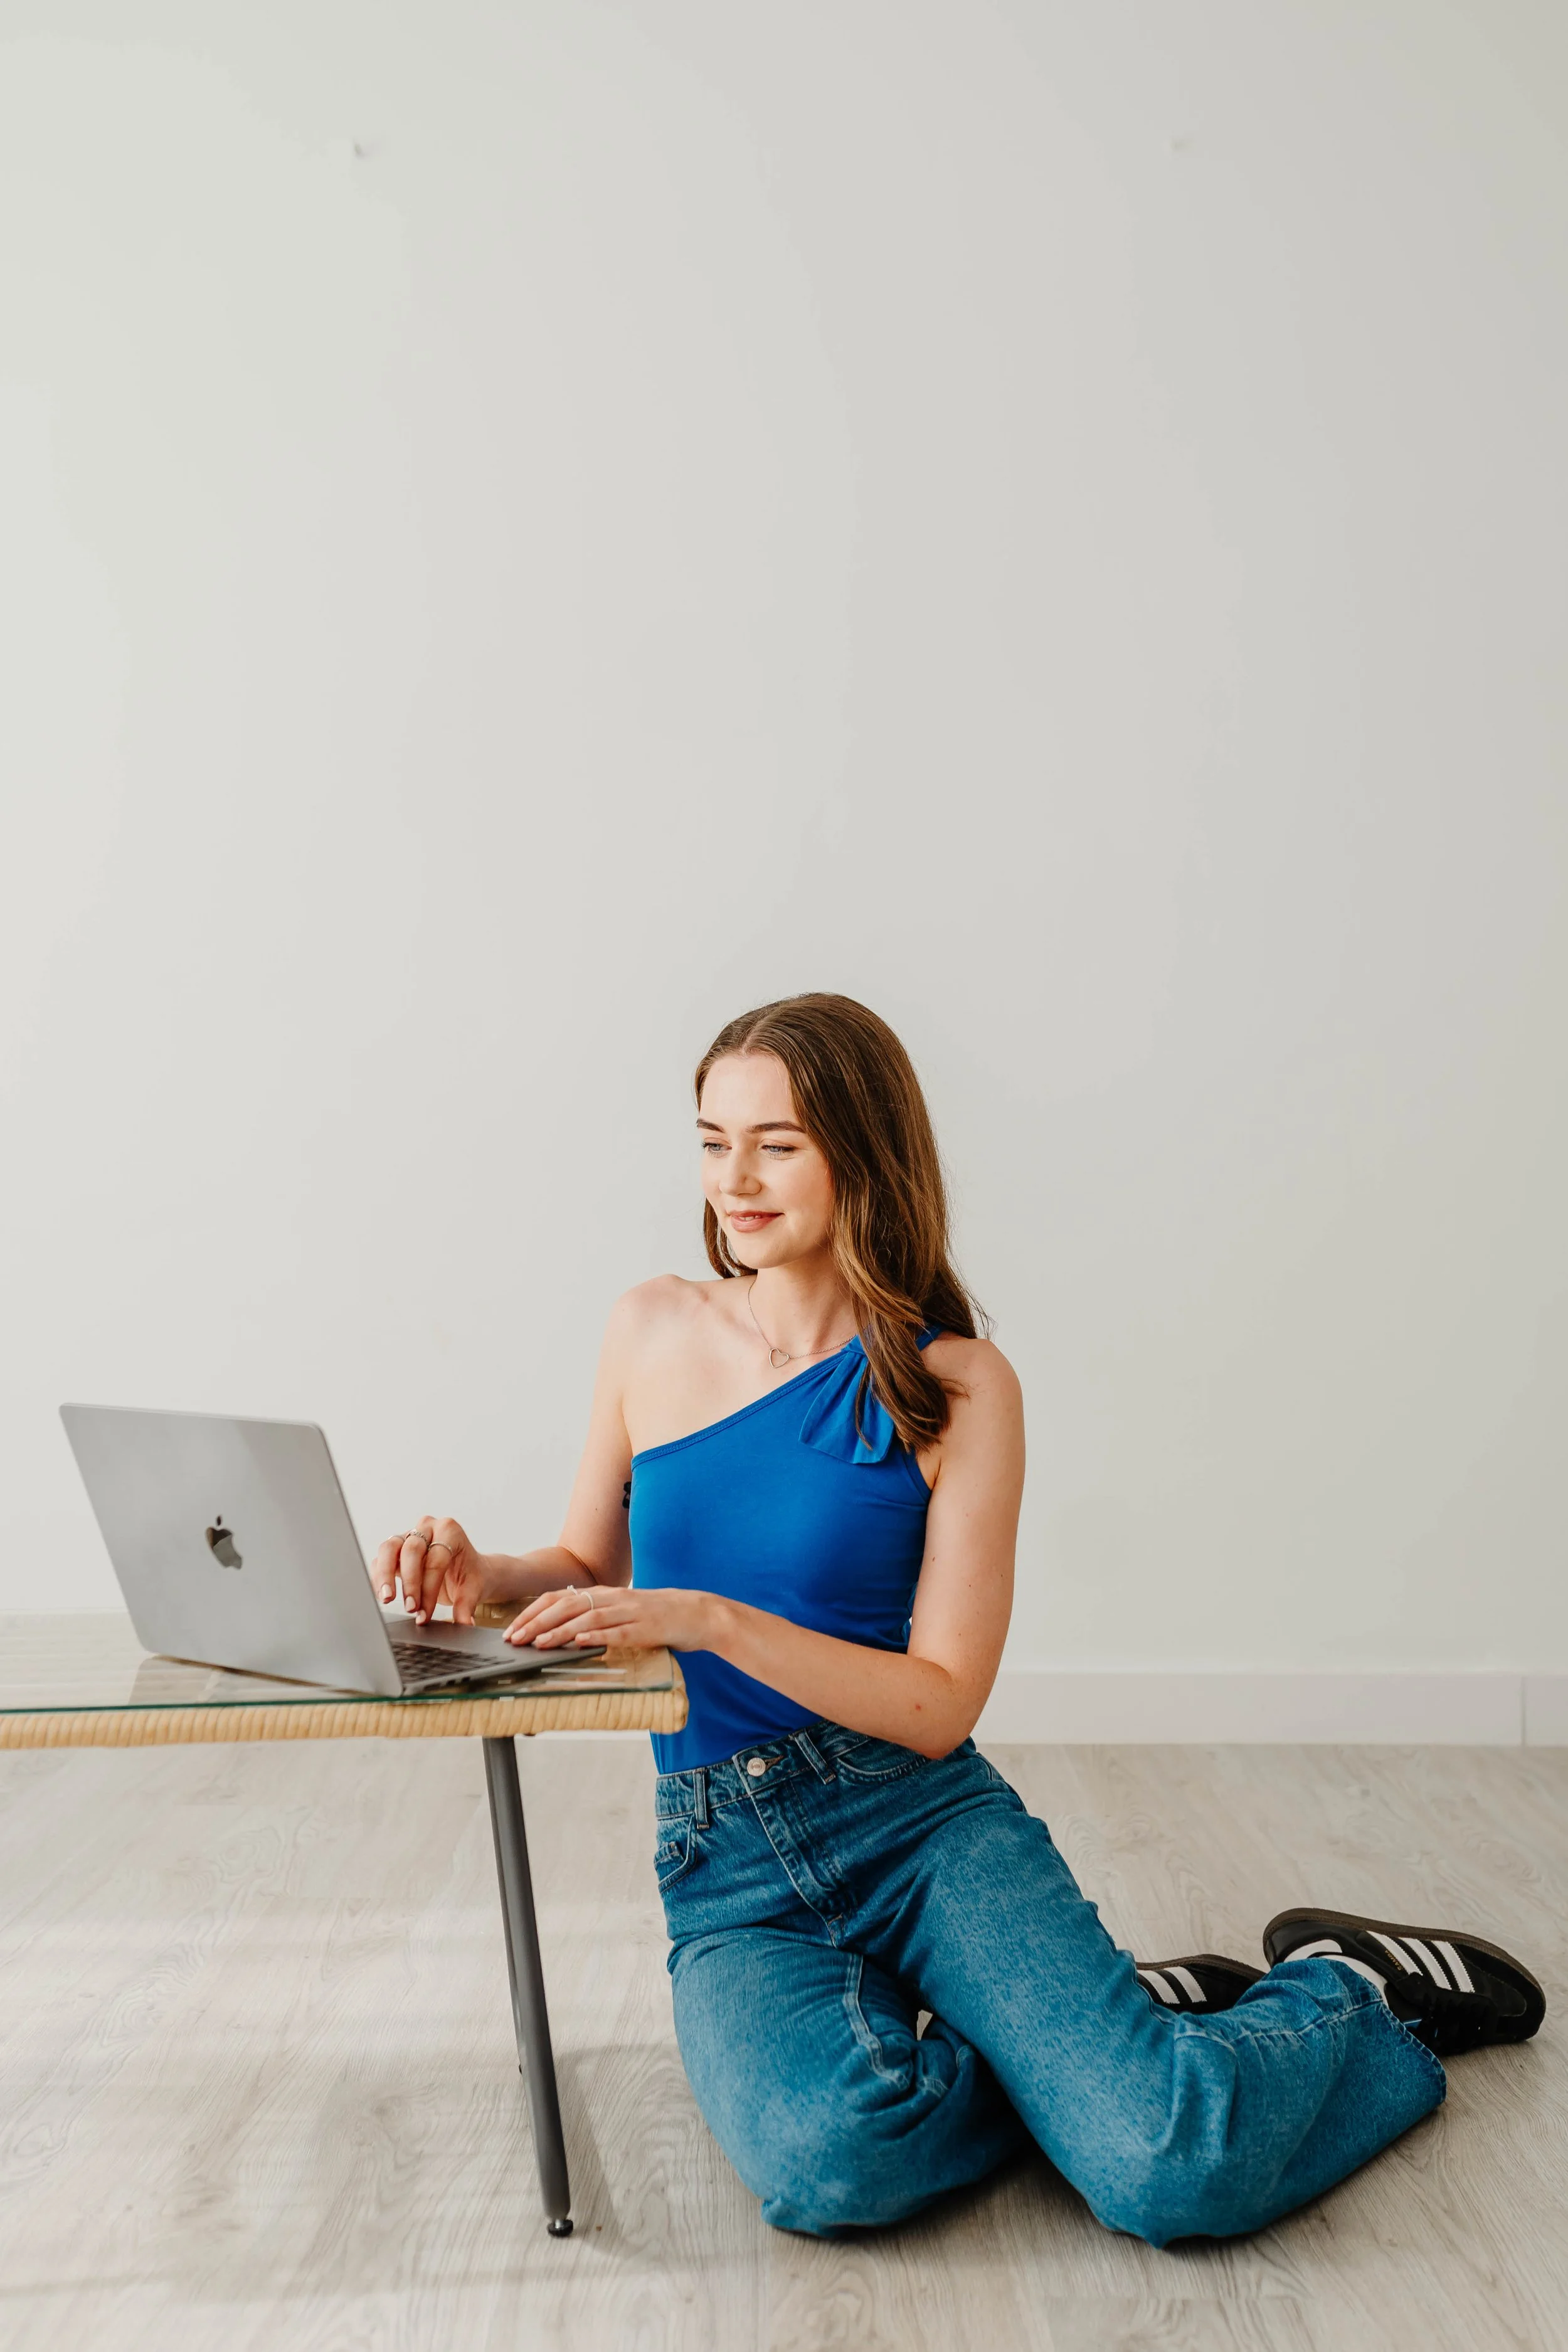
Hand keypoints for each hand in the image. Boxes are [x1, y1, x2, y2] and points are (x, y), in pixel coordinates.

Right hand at [371, 1515, 488, 1625]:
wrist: (466, 1569)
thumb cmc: (470, 1574)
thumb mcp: (474, 1589)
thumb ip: (467, 1606)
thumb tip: (465, 1623)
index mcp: (450, 1531)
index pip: (435, 1559)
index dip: (429, 1589)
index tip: (424, 1614)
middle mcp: (428, 1528)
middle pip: (411, 1550)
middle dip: (410, 1582)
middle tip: (410, 1608)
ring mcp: (409, 1535)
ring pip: (389, 1548)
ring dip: (385, 1575)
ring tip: (387, 1598)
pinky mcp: (396, 1548)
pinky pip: (381, 1559)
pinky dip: (379, 1577)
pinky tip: (383, 1595)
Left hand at [505, 1584, 718, 1653]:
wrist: (696, 1613)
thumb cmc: (656, 1616)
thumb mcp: (621, 1610)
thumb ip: (595, 1614)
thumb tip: (562, 1624)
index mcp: (604, 1593)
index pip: (559, 1597)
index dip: (533, 1611)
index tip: (513, 1627)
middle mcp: (613, 1599)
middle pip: (567, 1606)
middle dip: (537, 1623)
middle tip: (516, 1639)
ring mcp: (629, 1613)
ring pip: (587, 1620)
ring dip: (559, 1632)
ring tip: (538, 1643)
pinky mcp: (644, 1629)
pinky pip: (617, 1633)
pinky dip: (596, 1637)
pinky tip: (579, 1644)